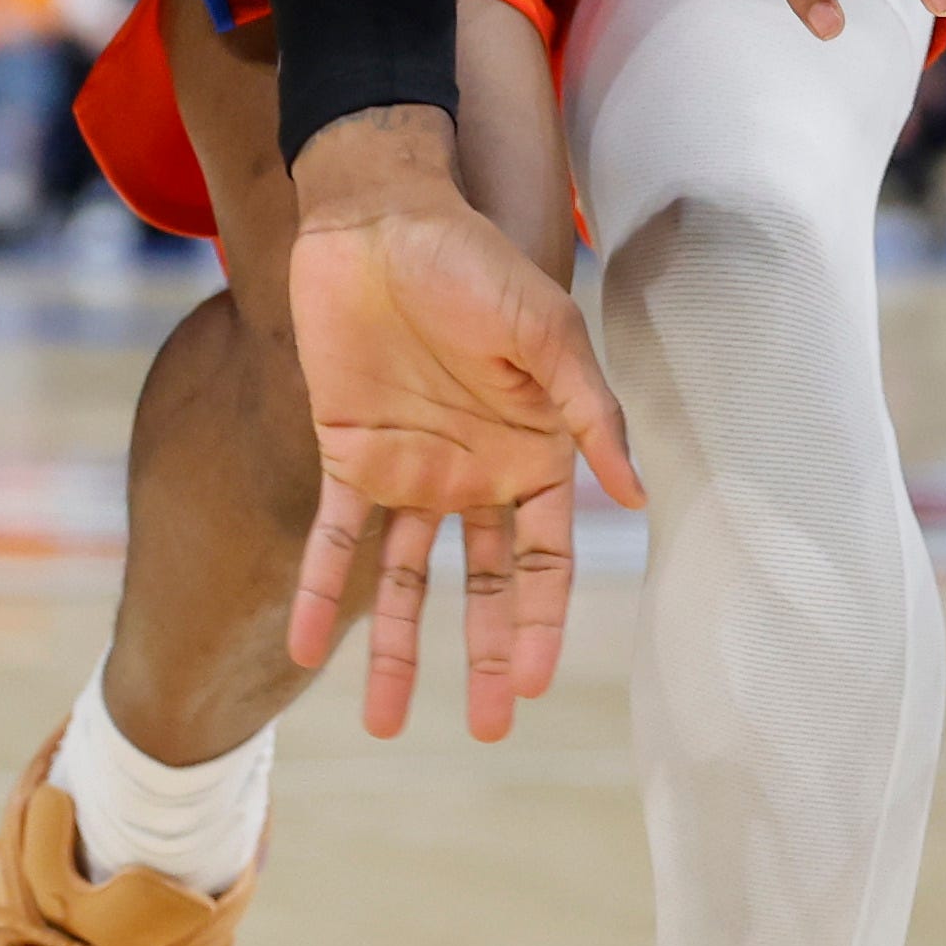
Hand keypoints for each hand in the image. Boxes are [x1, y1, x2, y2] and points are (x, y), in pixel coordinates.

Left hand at [277, 113, 638, 742]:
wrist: (375, 216)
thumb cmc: (472, 261)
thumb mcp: (544, 329)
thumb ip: (586, 410)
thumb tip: (639, 495)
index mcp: (533, 451)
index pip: (546, 558)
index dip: (543, 621)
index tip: (536, 685)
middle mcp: (475, 473)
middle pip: (486, 587)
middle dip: (488, 657)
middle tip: (489, 729)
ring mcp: (410, 469)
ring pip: (406, 581)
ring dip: (398, 650)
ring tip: (386, 723)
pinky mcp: (346, 455)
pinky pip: (332, 542)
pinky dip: (321, 594)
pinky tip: (306, 649)